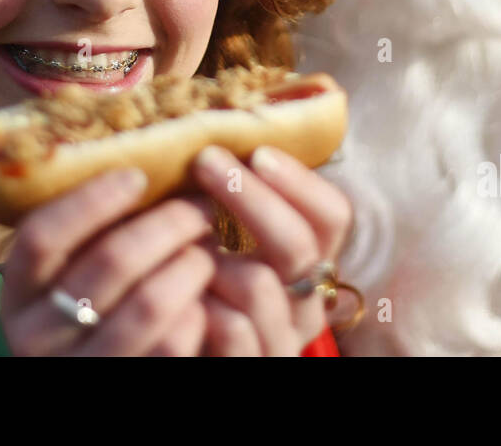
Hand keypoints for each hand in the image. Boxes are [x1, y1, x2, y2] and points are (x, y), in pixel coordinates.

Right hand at [0, 168, 215, 355]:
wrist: (101, 364)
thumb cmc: (93, 303)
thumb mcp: (70, 271)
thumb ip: (92, 232)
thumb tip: (144, 163)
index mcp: (18, 292)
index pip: (41, 237)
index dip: (91, 201)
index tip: (137, 175)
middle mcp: (38, 335)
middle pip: (110, 262)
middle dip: (169, 223)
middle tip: (200, 207)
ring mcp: (82, 366)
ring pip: (150, 304)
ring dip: (192, 264)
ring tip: (208, 248)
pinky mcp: (126, 385)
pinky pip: (174, 344)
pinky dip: (199, 311)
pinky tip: (207, 297)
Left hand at [188, 145, 353, 355]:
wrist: (168, 348)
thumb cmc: (192, 281)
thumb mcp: (220, 234)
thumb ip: (234, 196)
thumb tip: (218, 134)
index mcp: (308, 262)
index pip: (333, 215)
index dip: (301, 181)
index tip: (258, 151)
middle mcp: (304, 302)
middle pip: (300, 243)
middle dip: (251, 197)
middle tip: (206, 162)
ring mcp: (279, 341)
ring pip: (261, 284)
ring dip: (214, 253)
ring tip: (180, 237)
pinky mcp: (249, 366)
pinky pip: (234, 330)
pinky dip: (203, 303)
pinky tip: (179, 288)